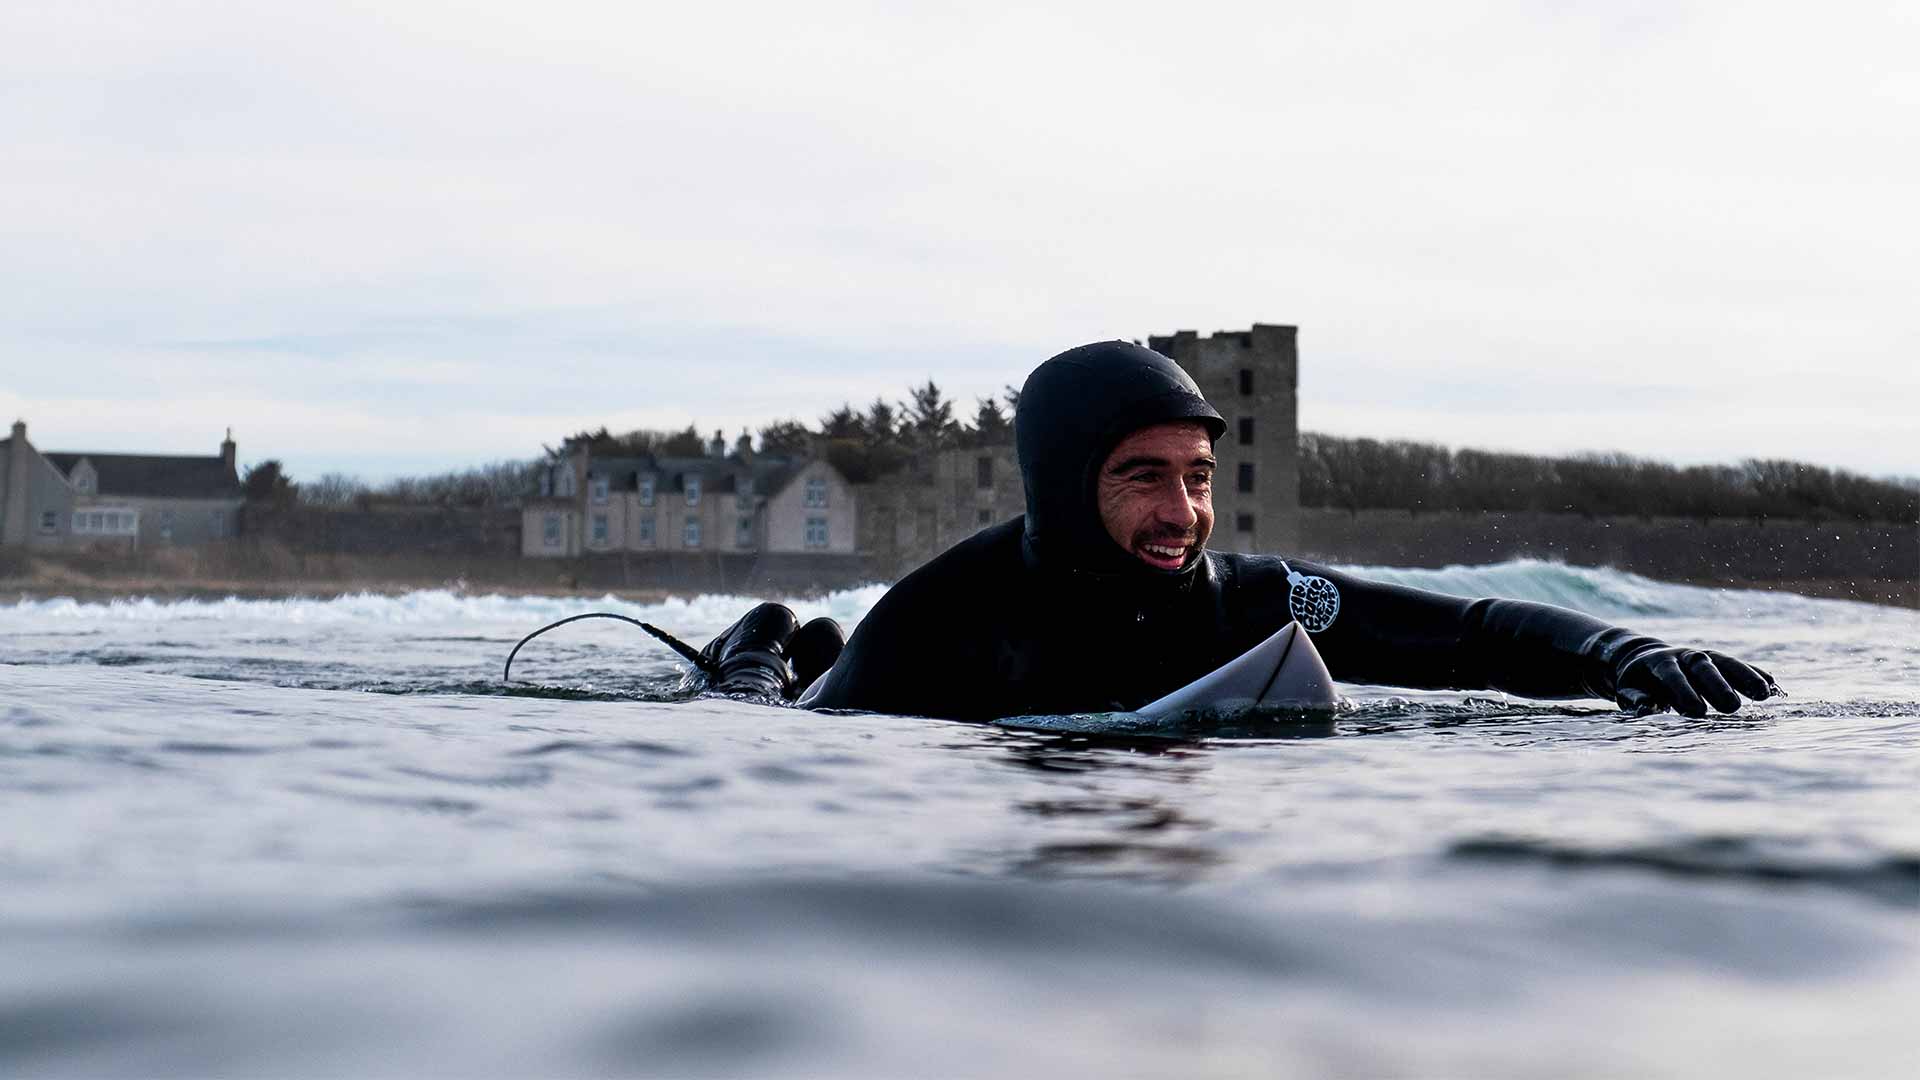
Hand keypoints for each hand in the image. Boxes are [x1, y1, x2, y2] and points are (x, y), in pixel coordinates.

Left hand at [1615, 647, 1780, 717]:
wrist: (1643, 658)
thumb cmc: (1637, 682)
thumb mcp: (1629, 689)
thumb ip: (1636, 699)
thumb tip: (1646, 710)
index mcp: (1659, 662)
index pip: (1672, 675)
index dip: (1684, 691)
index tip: (1696, 712)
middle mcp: (1683, 656)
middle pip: (1702, 666)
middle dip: (1717, 685)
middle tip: (1731, 708)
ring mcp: (1703, 656)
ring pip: (1725, 662)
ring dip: (1745, 677)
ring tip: (1764, 694)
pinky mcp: (1718, 660)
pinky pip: (1737, 666)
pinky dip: (1754, 673)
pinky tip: (1773, 685)